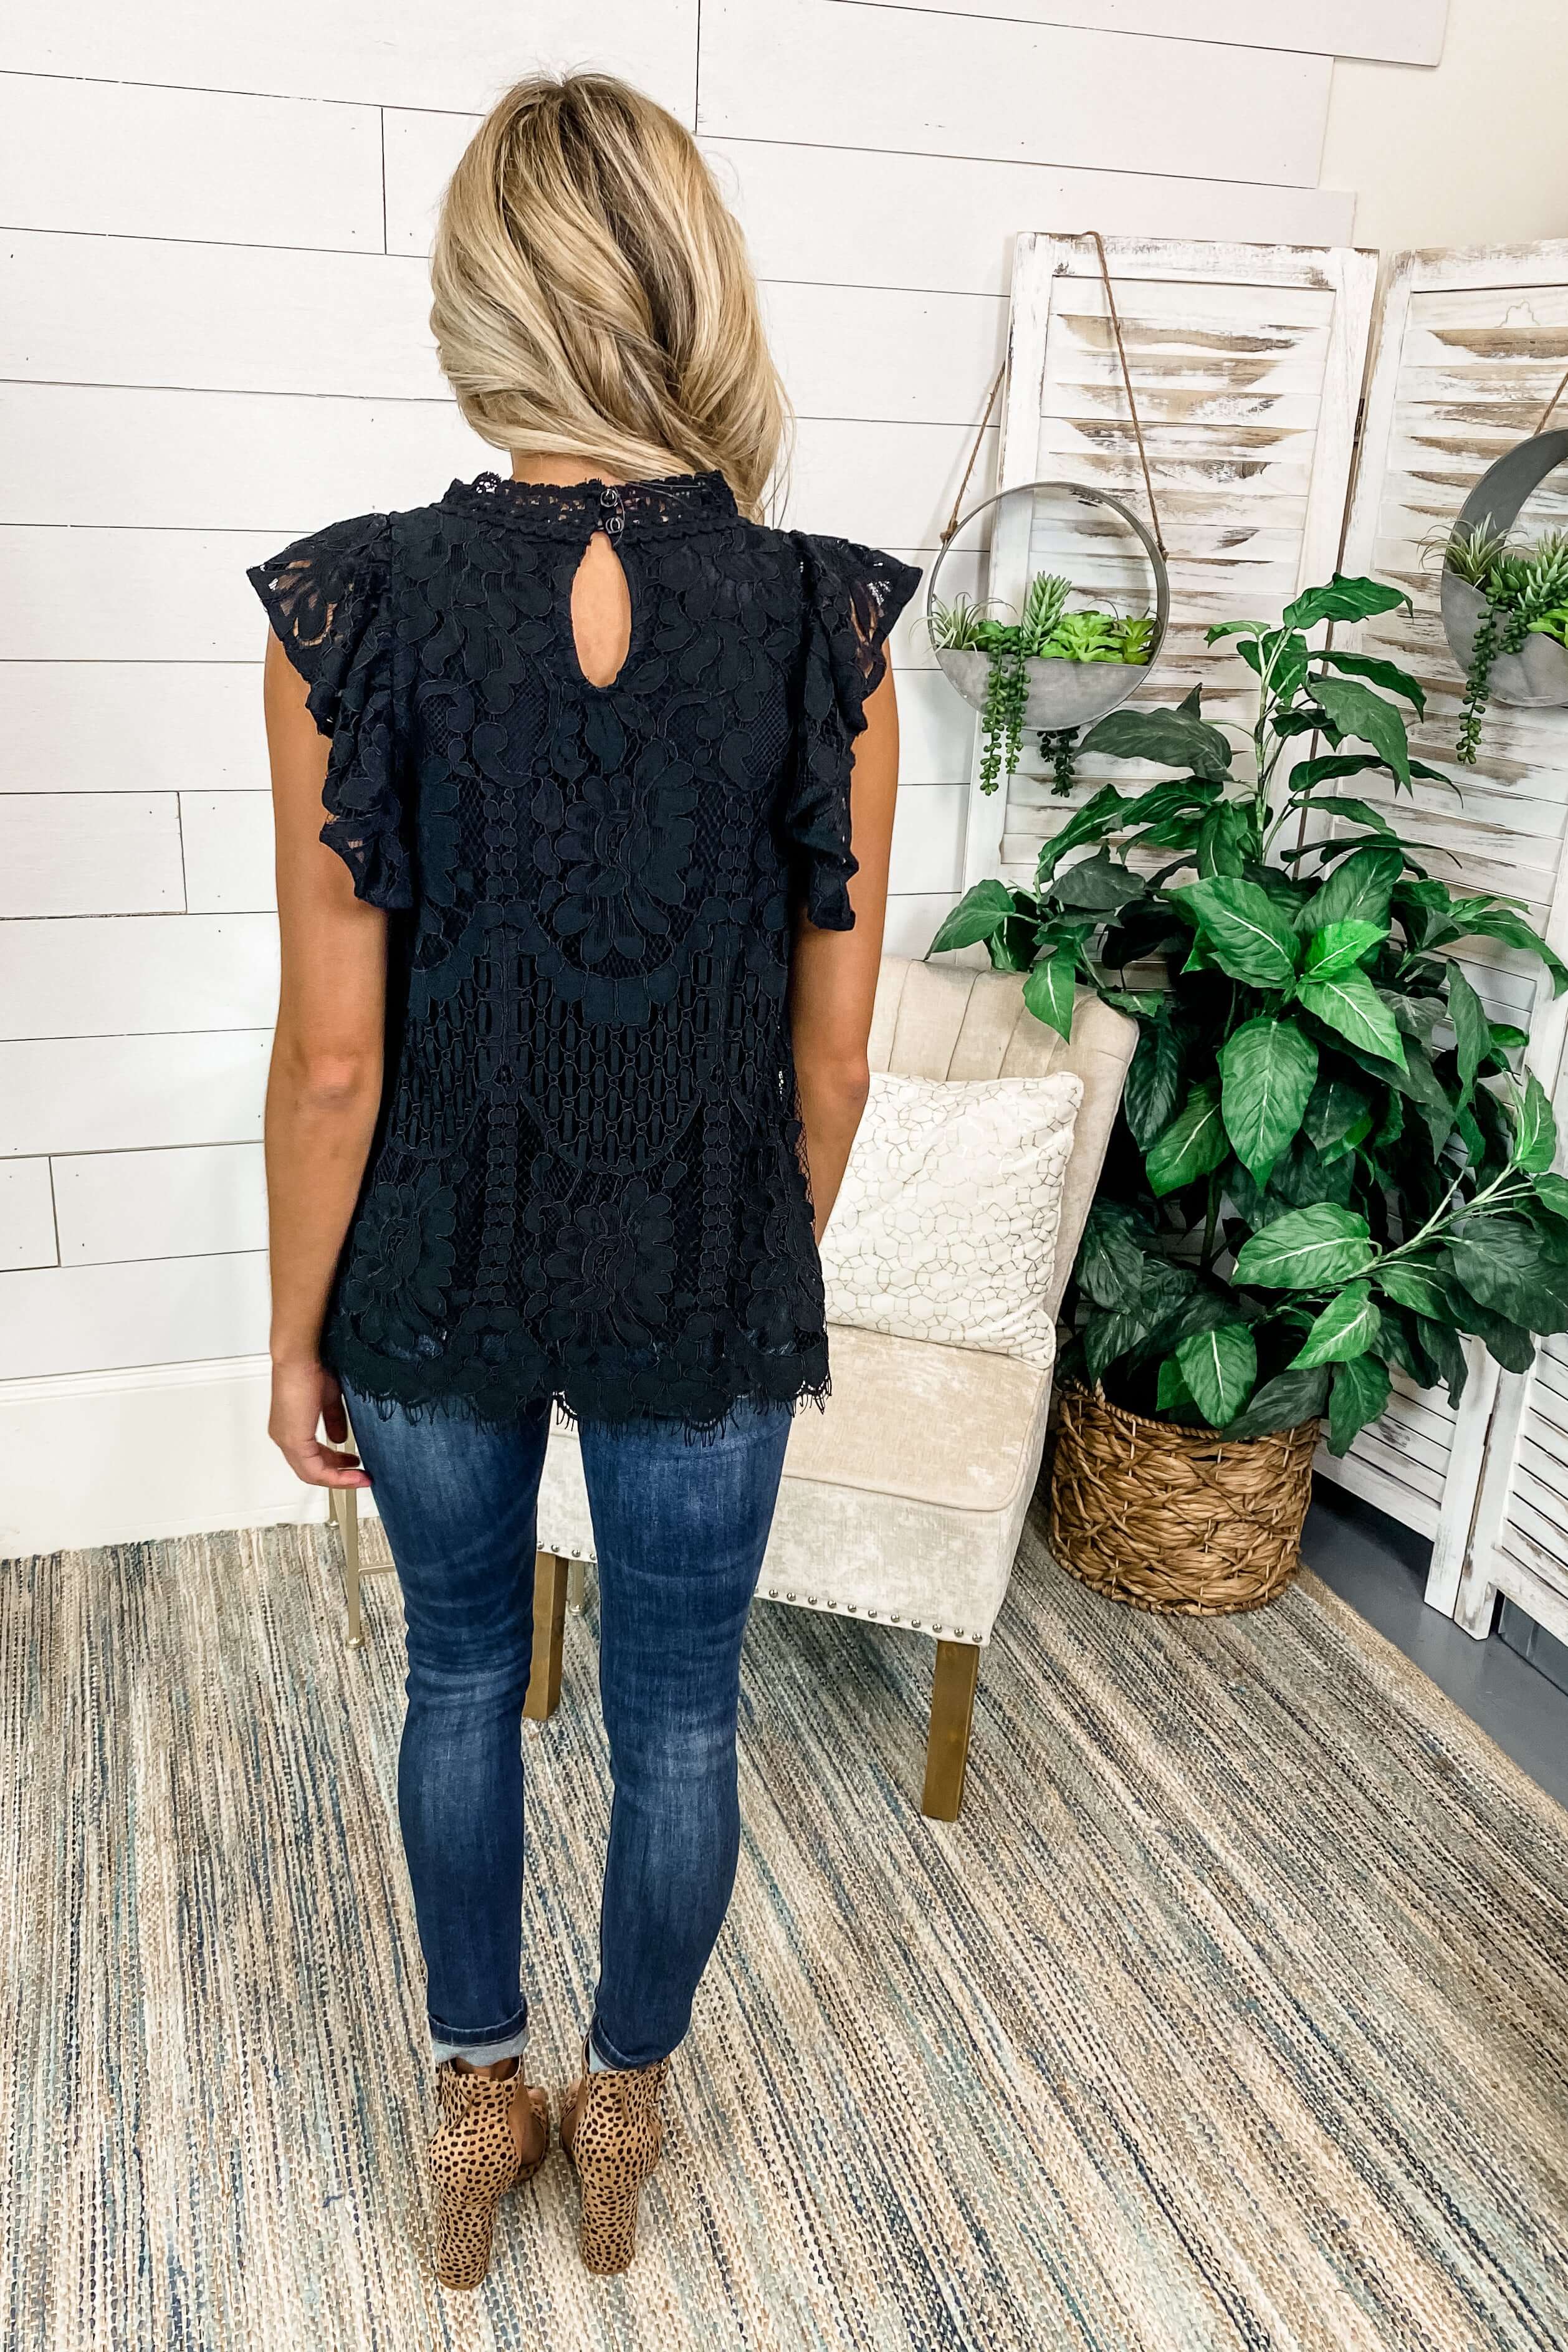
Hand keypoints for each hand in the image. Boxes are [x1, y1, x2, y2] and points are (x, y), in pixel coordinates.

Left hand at [269, 1357, 371, 1487]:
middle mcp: (284, 1436)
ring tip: (359, 1478)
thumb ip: (334, 1421)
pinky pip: (314, 1470)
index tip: (355, 1465)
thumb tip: (339, 1439)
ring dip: (338, 1479)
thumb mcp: (328, 1399)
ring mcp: (288, 1440)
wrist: (301, 1357)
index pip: (310, 1457)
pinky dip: (335, 1476)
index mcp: (290, 1426)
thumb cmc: (312, 1366)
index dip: (334, 1465)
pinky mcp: (295, 1441)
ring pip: (311, 1473)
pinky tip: (352, 1474)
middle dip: (338, 1475)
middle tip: (359, 1475)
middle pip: (310, 1470)